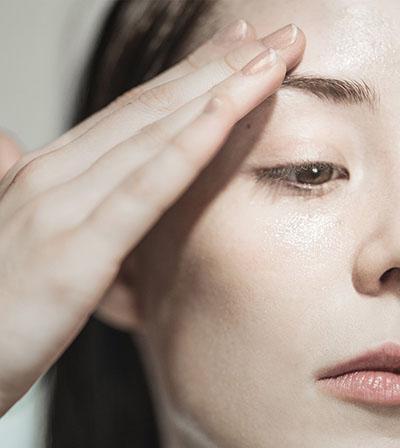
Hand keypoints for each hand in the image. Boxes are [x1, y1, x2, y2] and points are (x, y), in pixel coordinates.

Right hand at [0, 19, 304, 415]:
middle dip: (218, 68)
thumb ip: (21, 185)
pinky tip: (226, 115)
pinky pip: (143, 191)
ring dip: (219, 92)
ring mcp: (62, 210)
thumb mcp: (9, 232)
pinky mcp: (76, 254)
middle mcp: (54, 178)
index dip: (188, 79)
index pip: (131, 114)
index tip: (236, 51)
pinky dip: (188, 149)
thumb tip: (9, 145)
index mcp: (47, 175)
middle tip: (276, 37)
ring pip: (155, 137)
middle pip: (151, 111)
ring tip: (272, 58)